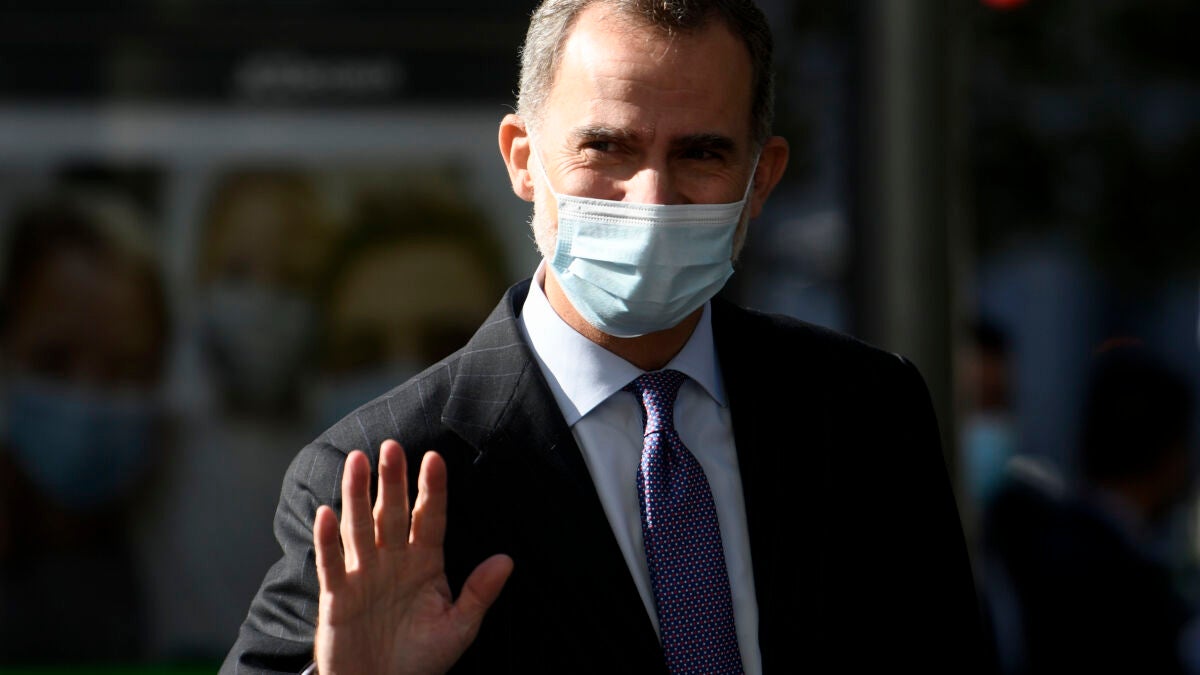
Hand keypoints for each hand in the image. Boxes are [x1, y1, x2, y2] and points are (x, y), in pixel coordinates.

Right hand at [313, 440, 512, 674]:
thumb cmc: (421, 659)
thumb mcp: (459, 628)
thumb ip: (479, 593)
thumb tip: (507, 560)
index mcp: (425, 562)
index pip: (431, 518)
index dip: (432, 489)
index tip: (435, 459)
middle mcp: (393, 560)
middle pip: (393, 513)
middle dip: (392, 480)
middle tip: (392, 446)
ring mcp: (364, 574)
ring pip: (360, 527)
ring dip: (357, 495)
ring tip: (357, 461)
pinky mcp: (338, 595)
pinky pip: (332, 562)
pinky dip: (328, 539)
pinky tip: (327, 513)